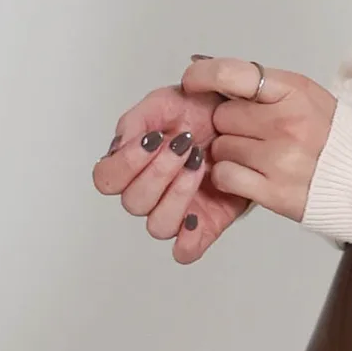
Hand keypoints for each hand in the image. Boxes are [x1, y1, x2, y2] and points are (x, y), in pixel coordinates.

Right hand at [92, 75, 252, 263]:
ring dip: (177, 195)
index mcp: (134, 164)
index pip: (107, 179)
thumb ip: (138, 118)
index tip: (154, 139)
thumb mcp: (167, 100)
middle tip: (185, 146)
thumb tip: (122, 142)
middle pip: (134, 202)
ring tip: (200, 165)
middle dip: (159, 172)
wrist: (244, 114)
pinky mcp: (206, 223)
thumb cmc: (201, 109)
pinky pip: (186, 250)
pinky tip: (197, 218)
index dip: (126, 163)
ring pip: (158, 225)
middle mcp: (150, 192)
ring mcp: (177, 210)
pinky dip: (188, 241)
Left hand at [178, 56, 337, 225]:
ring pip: (220, 149)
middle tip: (251, 133)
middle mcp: (287, 122)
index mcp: (295, 92)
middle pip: (222, 117)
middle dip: (228, 126)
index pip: (231, 74)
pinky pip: (225, 177)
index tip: (191, 83)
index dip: (203, 77)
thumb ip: (260, 87)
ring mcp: (281, 159)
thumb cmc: (333, 137)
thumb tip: (202, 70)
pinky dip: (231, 177)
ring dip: (229, 154)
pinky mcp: (275, 192)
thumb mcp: (305, 96)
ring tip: (258, 156)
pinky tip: (251, 175)